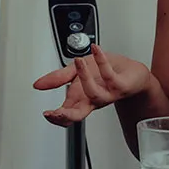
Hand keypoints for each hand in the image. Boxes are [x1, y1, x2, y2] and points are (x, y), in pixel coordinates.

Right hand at [32, 45, 151, 126]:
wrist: (130, 72)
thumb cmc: (104, 74)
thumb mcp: (76, 72)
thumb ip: (57, 78)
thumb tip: (37, 85)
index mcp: (81, 99)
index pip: (67, 115)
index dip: (56, 117)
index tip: (46, 114)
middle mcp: (93, 99)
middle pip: (78, 115)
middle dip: (66, 115)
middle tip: (55, 113)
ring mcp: (107, 94)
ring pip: (94, 95)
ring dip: (85, 78)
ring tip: (77, 62)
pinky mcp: (120, 85)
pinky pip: (110, 76)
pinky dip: (102, 61)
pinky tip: (96, 50)